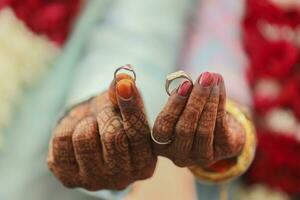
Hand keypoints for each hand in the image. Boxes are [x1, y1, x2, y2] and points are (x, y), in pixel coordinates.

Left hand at [47, 74, 155, 190]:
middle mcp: (121, 178)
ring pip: (85, 137)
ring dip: (87, 121)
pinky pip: (62, 140)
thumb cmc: (115, 124)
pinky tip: (77, 131)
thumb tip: (124, 74)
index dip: (131, 106)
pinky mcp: (68, 177)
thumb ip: (126, 93)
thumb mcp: (125, 110)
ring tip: (92, 123)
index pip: (138, 133)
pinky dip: (69, 126)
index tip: (125, 82)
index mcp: (143, 164)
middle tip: (105, 108)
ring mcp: (94, 180)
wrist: (93, 144)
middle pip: (112, 135)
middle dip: (107, 112)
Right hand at [152, 72, 244, 166]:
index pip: (162, 128)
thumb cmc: (189, 116)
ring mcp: (201, 157)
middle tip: (203, 78)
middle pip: (184, 129)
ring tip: (212, 78)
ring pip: (204, 128)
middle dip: (195, 100)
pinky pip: (220, 125)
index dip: (173, 106)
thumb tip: (186, 84)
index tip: (184, 84)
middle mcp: (179, 155)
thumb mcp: (178, 110)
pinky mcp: (222, 151)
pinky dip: (220, 101)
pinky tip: (218, 85)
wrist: (217, 132)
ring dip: (209, 99)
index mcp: (161, 145)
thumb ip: (178, 99)